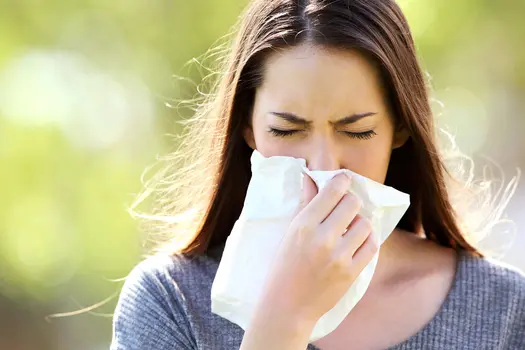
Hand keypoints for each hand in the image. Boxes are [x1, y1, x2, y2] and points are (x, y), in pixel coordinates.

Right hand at [259, 172, 377, 323]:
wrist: (287, 306)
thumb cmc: (283, 266)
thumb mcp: (290, 232)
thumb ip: (305, 204)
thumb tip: (311, 177)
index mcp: (303, 224)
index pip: (332, 190)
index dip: (341, 180)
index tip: (343, 180)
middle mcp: (323, 238)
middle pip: (352, 203)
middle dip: (349, 202)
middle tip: (343, 210)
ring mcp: (339, 257)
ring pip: (365, 223)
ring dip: (358, 222)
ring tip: (348, 229)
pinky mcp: (352, 273)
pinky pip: (371, 245)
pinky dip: (367, 239)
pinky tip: (357, 241)